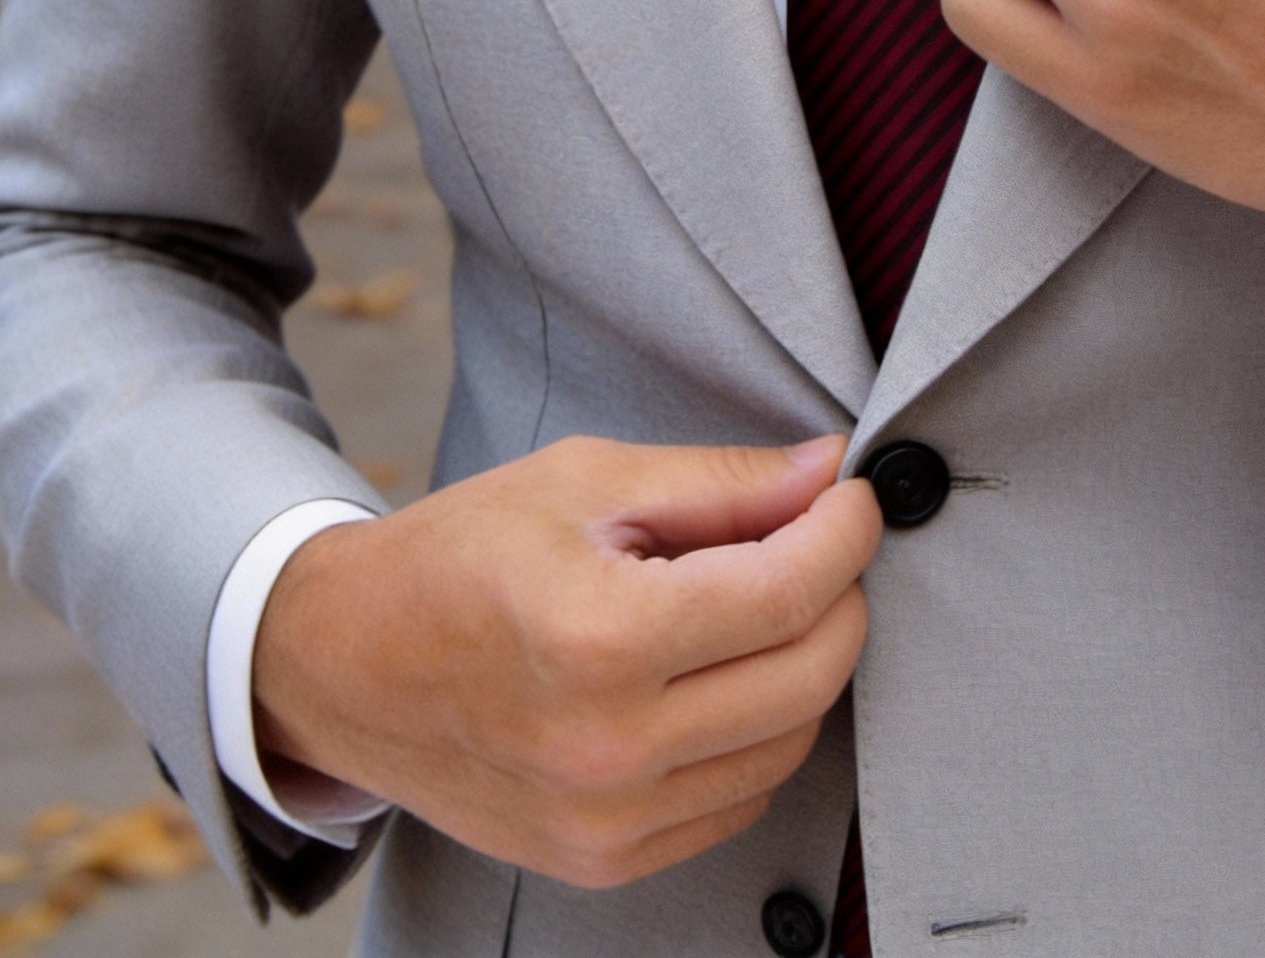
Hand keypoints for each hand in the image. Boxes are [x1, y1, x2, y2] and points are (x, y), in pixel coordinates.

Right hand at [252, 435, 880, 887]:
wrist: (342, 664)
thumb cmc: (459, 555)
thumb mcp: (587, 482)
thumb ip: (722, 482)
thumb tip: (831, 470)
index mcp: (600, 639)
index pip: (789, 591)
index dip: (847, 531)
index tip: (855, 496)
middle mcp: (608, 748)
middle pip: (810, 674)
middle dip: (841, 594)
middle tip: (819, 540)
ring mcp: (606, 821)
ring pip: (791, 741)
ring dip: (807, 664)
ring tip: (764, 602)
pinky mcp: (603, 860)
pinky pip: (740, 798)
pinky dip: (759, 731)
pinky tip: (722, 675)